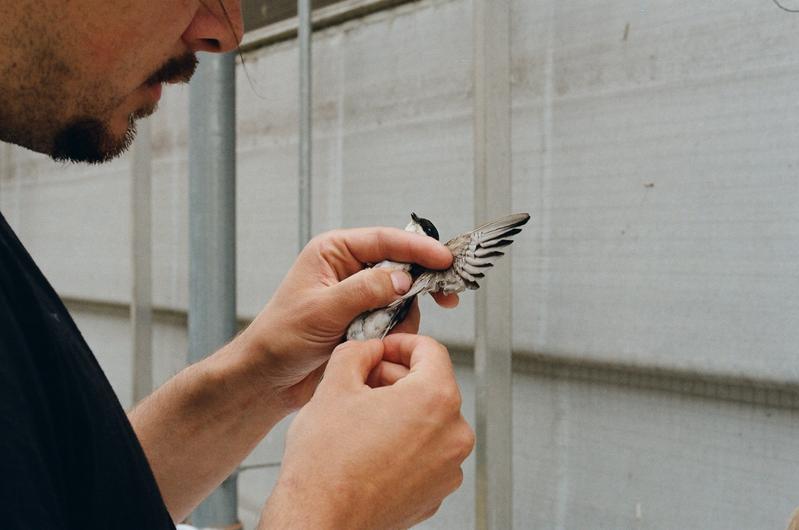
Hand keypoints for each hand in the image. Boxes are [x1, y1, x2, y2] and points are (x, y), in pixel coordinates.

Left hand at [238, 228, 458, 409]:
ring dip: (401, 317)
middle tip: (445, 297)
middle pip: (400, 264)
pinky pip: (395, 319)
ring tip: (381, 334)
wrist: (268, 378)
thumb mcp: (323, 309)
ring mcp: (358, 295)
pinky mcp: (365, 319)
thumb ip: (364, 290)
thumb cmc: (281, 337)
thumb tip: (402, 279)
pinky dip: (395, 332)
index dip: (418, 248)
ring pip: (402, 296)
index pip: (384, 240)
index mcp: (333, 252)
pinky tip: (379, 344)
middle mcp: (348, 269)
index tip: (444, 259)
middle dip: (420, 284)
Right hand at [259, 335, 474, 528]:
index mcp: (436, 399)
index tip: (382, 349)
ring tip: (362, 419)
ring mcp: (448, 468)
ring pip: (429, 421)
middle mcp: (453, 434)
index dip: (401, 343)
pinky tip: (371, 448)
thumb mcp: (334, 385)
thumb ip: (358, 352)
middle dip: (396, 379)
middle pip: (430, 386)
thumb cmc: (326, 464)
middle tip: (363, 383)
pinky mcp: (435, 493)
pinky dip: (404, 443)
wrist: (318, 521)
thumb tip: (369, 349)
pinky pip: (425, 453)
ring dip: (400, 411)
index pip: (431, 351)